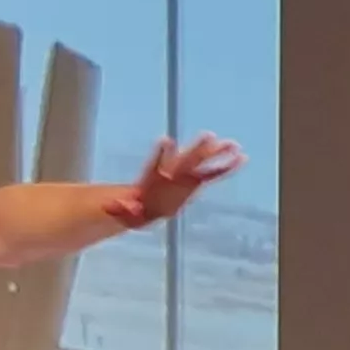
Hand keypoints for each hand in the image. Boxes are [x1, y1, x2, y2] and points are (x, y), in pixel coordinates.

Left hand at [110, 133, 245, 229]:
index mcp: (154, 178)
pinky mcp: (195, 183)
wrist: (146, 204)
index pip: (156, 164)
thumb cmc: (135, 209)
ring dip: (217, 154)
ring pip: (202, 162)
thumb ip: (119, 209)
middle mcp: (171, 173)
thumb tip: (108, 207)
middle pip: (185, 160)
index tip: (166, 141)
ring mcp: (185, 176)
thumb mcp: (125, 212)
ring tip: (234, 144)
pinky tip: (241, 158)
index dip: (160, 154)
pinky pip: (213, 174)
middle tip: (210, 137)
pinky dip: (226, 167)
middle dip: (197, 150)